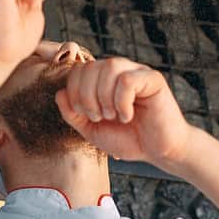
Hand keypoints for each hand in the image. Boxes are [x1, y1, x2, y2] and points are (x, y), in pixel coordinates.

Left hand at [54, 57, 195, 171]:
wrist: (158, 152)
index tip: (84, 114)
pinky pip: (129, 79)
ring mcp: (137, 72)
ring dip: (104, 96)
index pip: (79, 69)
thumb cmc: (128, 139)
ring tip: (113, 116)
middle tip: (99, 117)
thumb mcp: (92, 129)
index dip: (74, 91)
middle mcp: (120, 70)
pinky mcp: (154, 80)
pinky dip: (122, 101)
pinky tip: (127, 115)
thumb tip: (60, 93)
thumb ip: (73, 114)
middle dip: (87, 96)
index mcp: (104, 79)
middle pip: (91, 67)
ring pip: (110, 67)